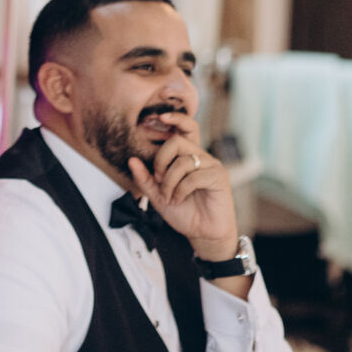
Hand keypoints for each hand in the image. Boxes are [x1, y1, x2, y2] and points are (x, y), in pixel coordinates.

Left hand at [126, 111, 238, 262]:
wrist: (202, 234)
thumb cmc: (183, 213)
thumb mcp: (158, 196)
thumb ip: (145, 179)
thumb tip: (131, 160)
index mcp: (188, 157)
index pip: (185, 129)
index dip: (175, 119)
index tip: (160, 116)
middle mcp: (201, 157)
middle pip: (178, 142)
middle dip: (161, 161)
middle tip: (160, 180)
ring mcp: (212, 166)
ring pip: (183, 161)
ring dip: (170, 182)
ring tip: (170, 197)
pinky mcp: (219, 178)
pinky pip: (194, 176)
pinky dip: (181, 190)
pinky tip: (180, 199)